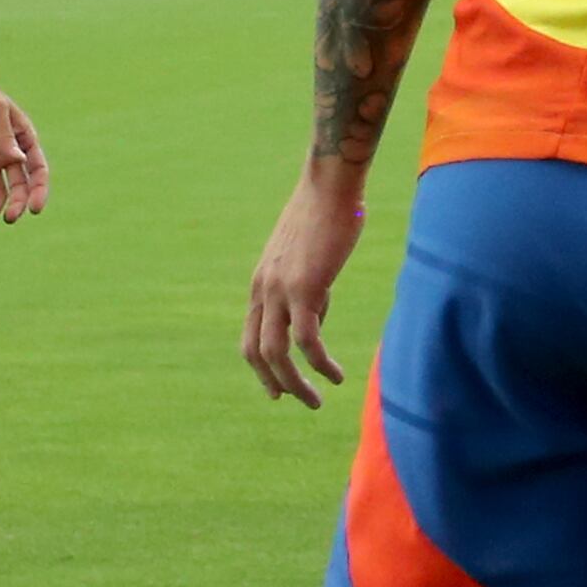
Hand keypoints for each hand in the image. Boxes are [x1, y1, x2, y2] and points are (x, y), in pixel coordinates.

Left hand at [244, 161, 370, 405]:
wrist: (330, 185)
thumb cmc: (326, 216)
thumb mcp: (307, 259)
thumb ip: (308, 290)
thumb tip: (316, 319)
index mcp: (261, 283)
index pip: (250, 337)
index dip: (261, 368)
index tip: (278, 388)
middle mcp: (263, 290)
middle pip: (257, 352)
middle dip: (276, 383)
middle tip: (298, 401)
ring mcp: (280, 289)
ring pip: (277, 353)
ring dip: (295, 383)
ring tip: (317, 400)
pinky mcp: (304, 287)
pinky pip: (308, 339)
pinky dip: (320, 363)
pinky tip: (336, 375)